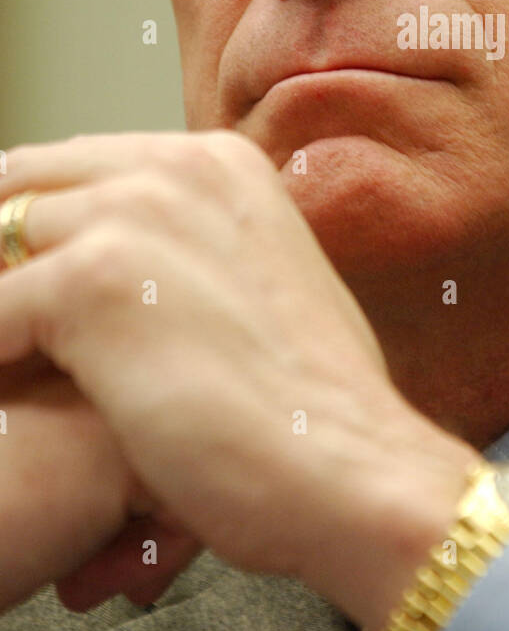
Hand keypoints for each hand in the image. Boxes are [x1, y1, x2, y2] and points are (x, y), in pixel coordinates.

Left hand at [0, 132, 477, 630]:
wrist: (351, 468)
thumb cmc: (316, 406)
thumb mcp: (263, 282)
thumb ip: (193, 250)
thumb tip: (128, 278)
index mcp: (218, 162)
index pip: (76, 166)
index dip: (35, 225)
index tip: (18, 276)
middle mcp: (175, 168)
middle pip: (23, 186)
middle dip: (3, 257)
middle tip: (10, 325)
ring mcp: (132, 216)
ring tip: (10, 364)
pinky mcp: (91, 282)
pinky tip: (11, 403)